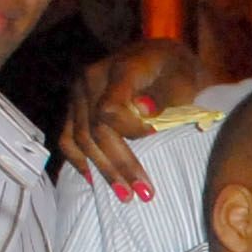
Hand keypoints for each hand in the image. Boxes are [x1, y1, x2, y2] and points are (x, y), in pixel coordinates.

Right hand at [61, 40, 207, 200]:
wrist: (161, 56)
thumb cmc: (177, 71)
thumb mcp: (182, 79)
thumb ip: (164, 97)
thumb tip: (143, 112)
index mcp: (119, 68)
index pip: (110, 108)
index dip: (130, 130)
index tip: (155, 137)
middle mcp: (90, 78)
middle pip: (95, 128)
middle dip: (119, 164)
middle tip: (143, 193)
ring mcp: (78, 92)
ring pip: (80, 138)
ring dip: (102, 169)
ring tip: (124, 195)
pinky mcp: (74, 106)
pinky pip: (68, 137)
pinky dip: (78, 159)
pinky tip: (92, 180)